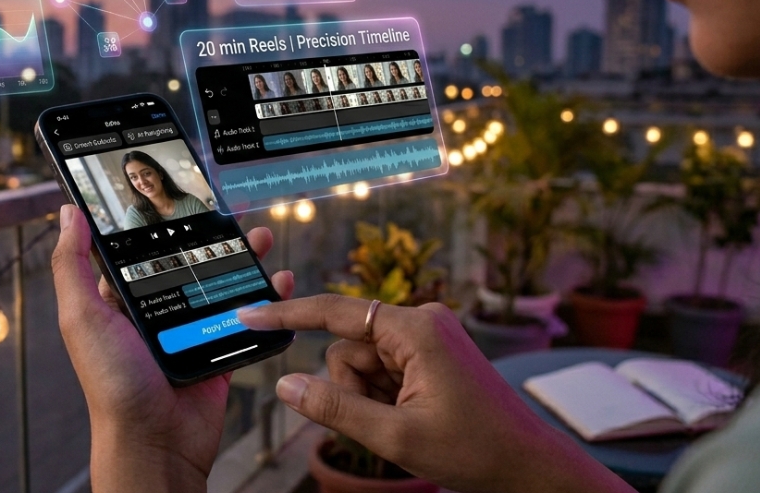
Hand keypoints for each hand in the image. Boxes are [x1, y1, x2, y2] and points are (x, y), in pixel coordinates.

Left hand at [50, 207, 293, 492]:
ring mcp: (190, 332)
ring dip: (244, 260)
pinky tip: (281, 280)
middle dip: (212, 238)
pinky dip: (266, 299)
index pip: (140, 252)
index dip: (158, 225)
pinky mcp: (220, 351)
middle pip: (188, 263)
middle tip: (233, 213)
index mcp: (119, 302)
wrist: (155, 442)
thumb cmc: (112, 385)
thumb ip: (73, 266)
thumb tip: (68, 214)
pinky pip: (247, 318)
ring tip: (263, 238)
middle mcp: (155, 313)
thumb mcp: (82, 317)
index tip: (179, 196)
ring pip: (221, 285)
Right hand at [237, 296, 634, 492]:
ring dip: (371, 397)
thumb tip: (285, 386)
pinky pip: (384, 369)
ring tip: (407, 423)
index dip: (288, 315)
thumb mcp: (396, 436)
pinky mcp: (432, 352)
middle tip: (389, 422)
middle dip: (354, 388)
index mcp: (416, 329)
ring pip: (363, 362)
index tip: (250, 313)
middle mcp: (422, 321)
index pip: (336, 312)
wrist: (530, 467)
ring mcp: (428, 336)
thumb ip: (335, 409)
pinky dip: (386, 396)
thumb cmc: (475, 451)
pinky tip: (415, 417)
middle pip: (348, 347)